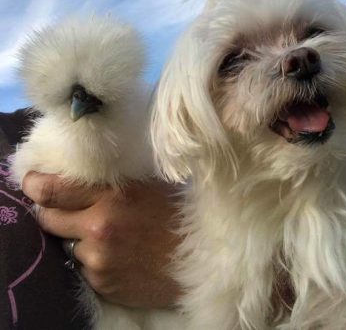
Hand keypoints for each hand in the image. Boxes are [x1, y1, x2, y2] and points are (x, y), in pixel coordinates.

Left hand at [22, 173, 181, 308]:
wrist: (202, 258)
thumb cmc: (177, 212)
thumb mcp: (147, 183)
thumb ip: (111, 179)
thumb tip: (78, 172)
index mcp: (112, 195)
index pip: (52, 190)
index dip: (35, 184)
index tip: (32, 181)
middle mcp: (99, 227)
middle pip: (48, 218)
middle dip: (52, 211)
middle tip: (64, 206)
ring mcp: (98, 259)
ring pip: (66, 244)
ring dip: (77, 237)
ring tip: (105, 233)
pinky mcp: (102, 284)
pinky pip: (83, 267)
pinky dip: (92, 259)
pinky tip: (117, 253)